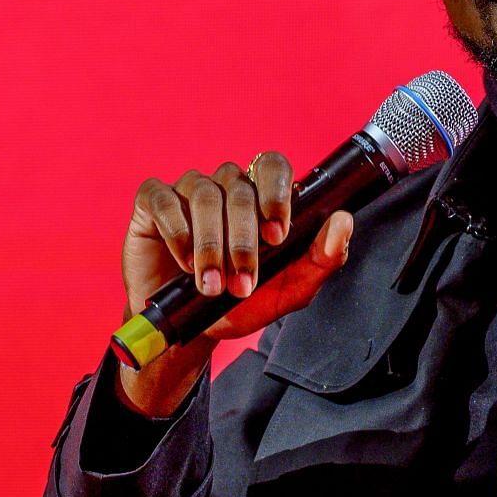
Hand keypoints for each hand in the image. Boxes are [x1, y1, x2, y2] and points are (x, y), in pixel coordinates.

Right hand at [116, 153, 353, 416]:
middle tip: (243, 283)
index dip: (276, 193)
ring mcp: (188, 191)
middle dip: (243, 240)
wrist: (188, 330)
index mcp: (260, 198)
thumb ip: (322, 259)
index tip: (278, 235)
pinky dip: (177, 232)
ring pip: (204, 194)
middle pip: (239, 188)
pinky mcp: (152, 203)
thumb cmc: (240, 304)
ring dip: (211, 245)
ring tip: (212, 286)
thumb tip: (343, 221)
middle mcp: (225, 186)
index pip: (273, 166)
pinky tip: (183, 261)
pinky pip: (164, 200)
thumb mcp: (289, 291)